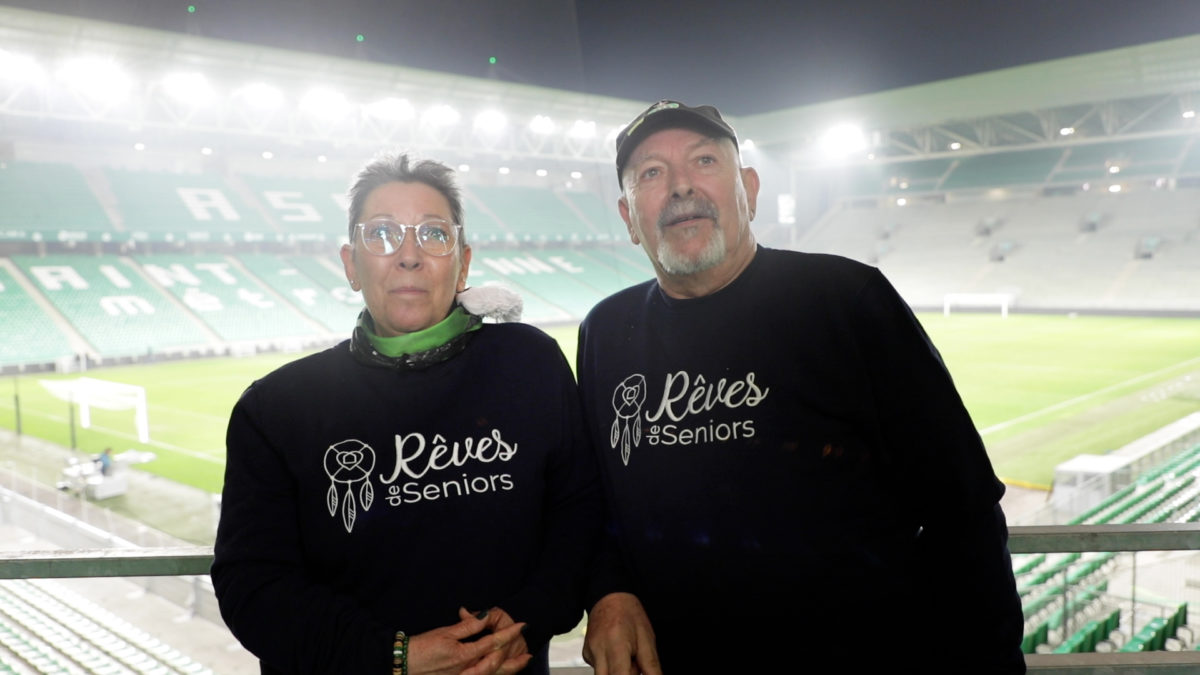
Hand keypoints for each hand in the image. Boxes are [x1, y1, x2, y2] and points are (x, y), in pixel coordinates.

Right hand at [407, 608, 530, 674]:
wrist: (403, 665)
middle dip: (514, 658)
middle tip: (528, 652)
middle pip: (497, 664)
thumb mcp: (445, 633)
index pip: (493, 642)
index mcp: (464, 655)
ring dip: (509, 669)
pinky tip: (499, 671)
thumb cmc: (421, 648)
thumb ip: (468, 625)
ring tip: (522, 663)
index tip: (522, 626)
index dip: (509, 633)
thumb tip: (485, 615)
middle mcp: (466, 670)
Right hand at [583, 592, 660, 674]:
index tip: (637, 670)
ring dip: (618, 671)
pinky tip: (616, 653)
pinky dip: (611, 666)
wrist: (610, 598)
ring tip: (627, 657)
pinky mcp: (586, 655)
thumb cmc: (630, 615)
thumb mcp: (647, 639)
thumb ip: (651, 666)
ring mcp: (590, 653)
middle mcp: (598, 651)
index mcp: (616, 646)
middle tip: (633, 664)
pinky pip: (600, 669)